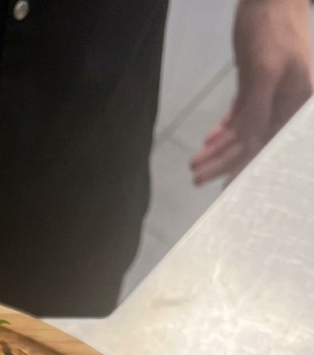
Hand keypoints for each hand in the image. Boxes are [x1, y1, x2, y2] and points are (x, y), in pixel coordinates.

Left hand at [191, 0, 311, 184]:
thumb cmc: (271, 30)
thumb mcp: (265, 71)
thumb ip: (257, 109)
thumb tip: (250, 144)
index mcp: (295, 104)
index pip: (266, 145)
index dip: (244, 168)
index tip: (224, 189)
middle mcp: (285, 104)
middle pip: (251, 142)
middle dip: (222, 161)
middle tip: (195, 178)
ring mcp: (271, 95)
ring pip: (242, 130)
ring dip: (218, 147)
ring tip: (194, 163)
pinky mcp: (256, 86)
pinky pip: (240, 115)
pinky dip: (224, 128)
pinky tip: (209, 141)